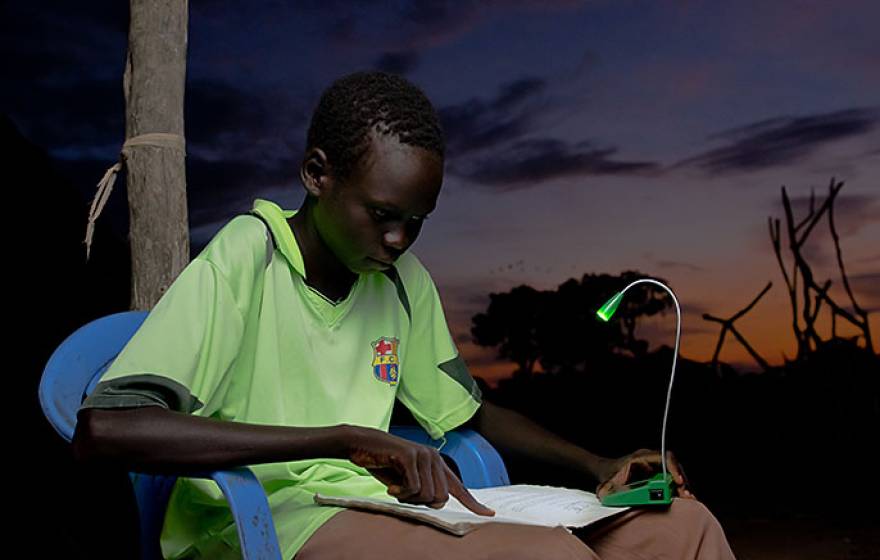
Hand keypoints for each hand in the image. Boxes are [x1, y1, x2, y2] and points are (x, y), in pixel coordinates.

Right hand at [345, 426, 495, 515]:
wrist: (361, 445)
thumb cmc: (384, 465)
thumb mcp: (407, 481)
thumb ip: (424, 490)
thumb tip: (438, 504)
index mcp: (436, 463)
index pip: (459, 487)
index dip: (473, 502)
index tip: (489, 513)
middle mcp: (434, 457)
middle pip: (440, 498)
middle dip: (421, 502)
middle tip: (404, 492)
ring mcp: (423, 455)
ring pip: (428, 495)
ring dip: (408, 497)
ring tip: (397, 485)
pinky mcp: (411, 456)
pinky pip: (414, 488)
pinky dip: (400, 492)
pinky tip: (392, 484)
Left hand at [595, 448, 695, 500]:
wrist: (605, 472)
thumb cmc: (608, 476)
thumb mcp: (609, 486)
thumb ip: (615, 493)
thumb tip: (622, 499)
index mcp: (640, 458)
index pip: (663, 457)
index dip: (673, 469)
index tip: (678, 482)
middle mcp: (650, 460)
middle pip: (673, 466)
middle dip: (682, 481)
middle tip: (686, 495)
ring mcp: (655, 466)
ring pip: (674, 473)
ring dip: (682, 486)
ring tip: (687, 498)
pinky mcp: (657, 474)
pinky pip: (671, 479)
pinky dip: (677, 489)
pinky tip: (681, 498)